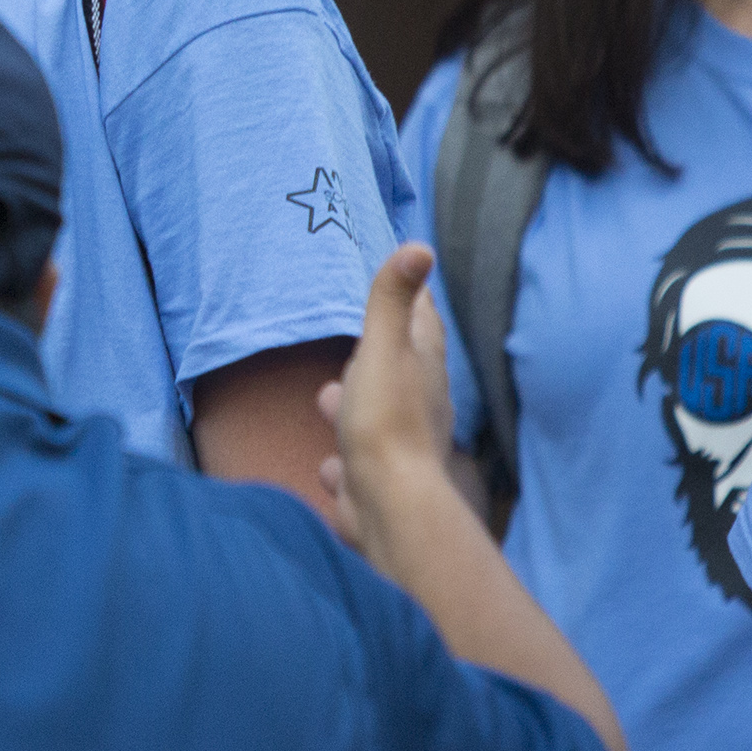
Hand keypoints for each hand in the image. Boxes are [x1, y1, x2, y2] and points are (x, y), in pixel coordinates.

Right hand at [315, 245, 453, 555]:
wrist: (389, 505)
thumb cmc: (386, 420)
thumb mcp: (382, 349)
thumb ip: (391, 299)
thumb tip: (420, 245)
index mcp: (423, 366)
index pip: (423, 321)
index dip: (413, 298)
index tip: (406, 275)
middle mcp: (419, 404)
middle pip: (401, 368)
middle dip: (378, 352)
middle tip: (361, 336)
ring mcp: (399, 445)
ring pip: (377, 416)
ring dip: (354, 403)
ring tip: (328, 394)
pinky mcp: (377, 482)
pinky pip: (357, 464)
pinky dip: (344, 458)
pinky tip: (332, 462)